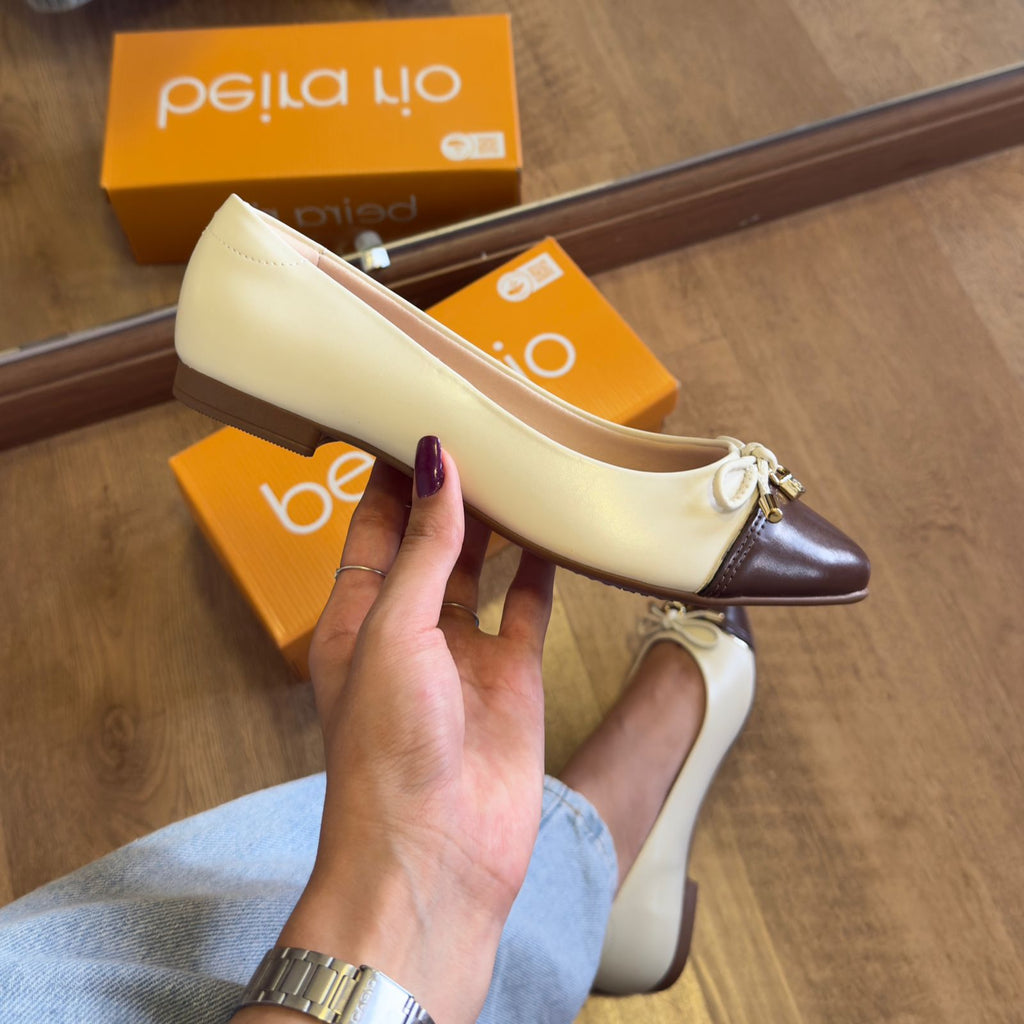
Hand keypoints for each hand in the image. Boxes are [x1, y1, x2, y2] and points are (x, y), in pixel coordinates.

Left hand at [250, 438, 554, 1023]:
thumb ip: (424, 548)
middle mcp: (410, 630)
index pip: (377, 525)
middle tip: (483, 425)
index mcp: (359, 617)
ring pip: (483, 567)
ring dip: (499, 522)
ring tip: (521, 464)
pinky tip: (555, 528)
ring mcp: (464, 653)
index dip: (396, 473)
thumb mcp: (394, 631)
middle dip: (452, 489)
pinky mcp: (513, 677)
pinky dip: (542, 569)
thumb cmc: (386, 754)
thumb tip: (436, 462)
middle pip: (433, 540)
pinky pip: (529, 607)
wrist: (436, 856)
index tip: (419, 415)